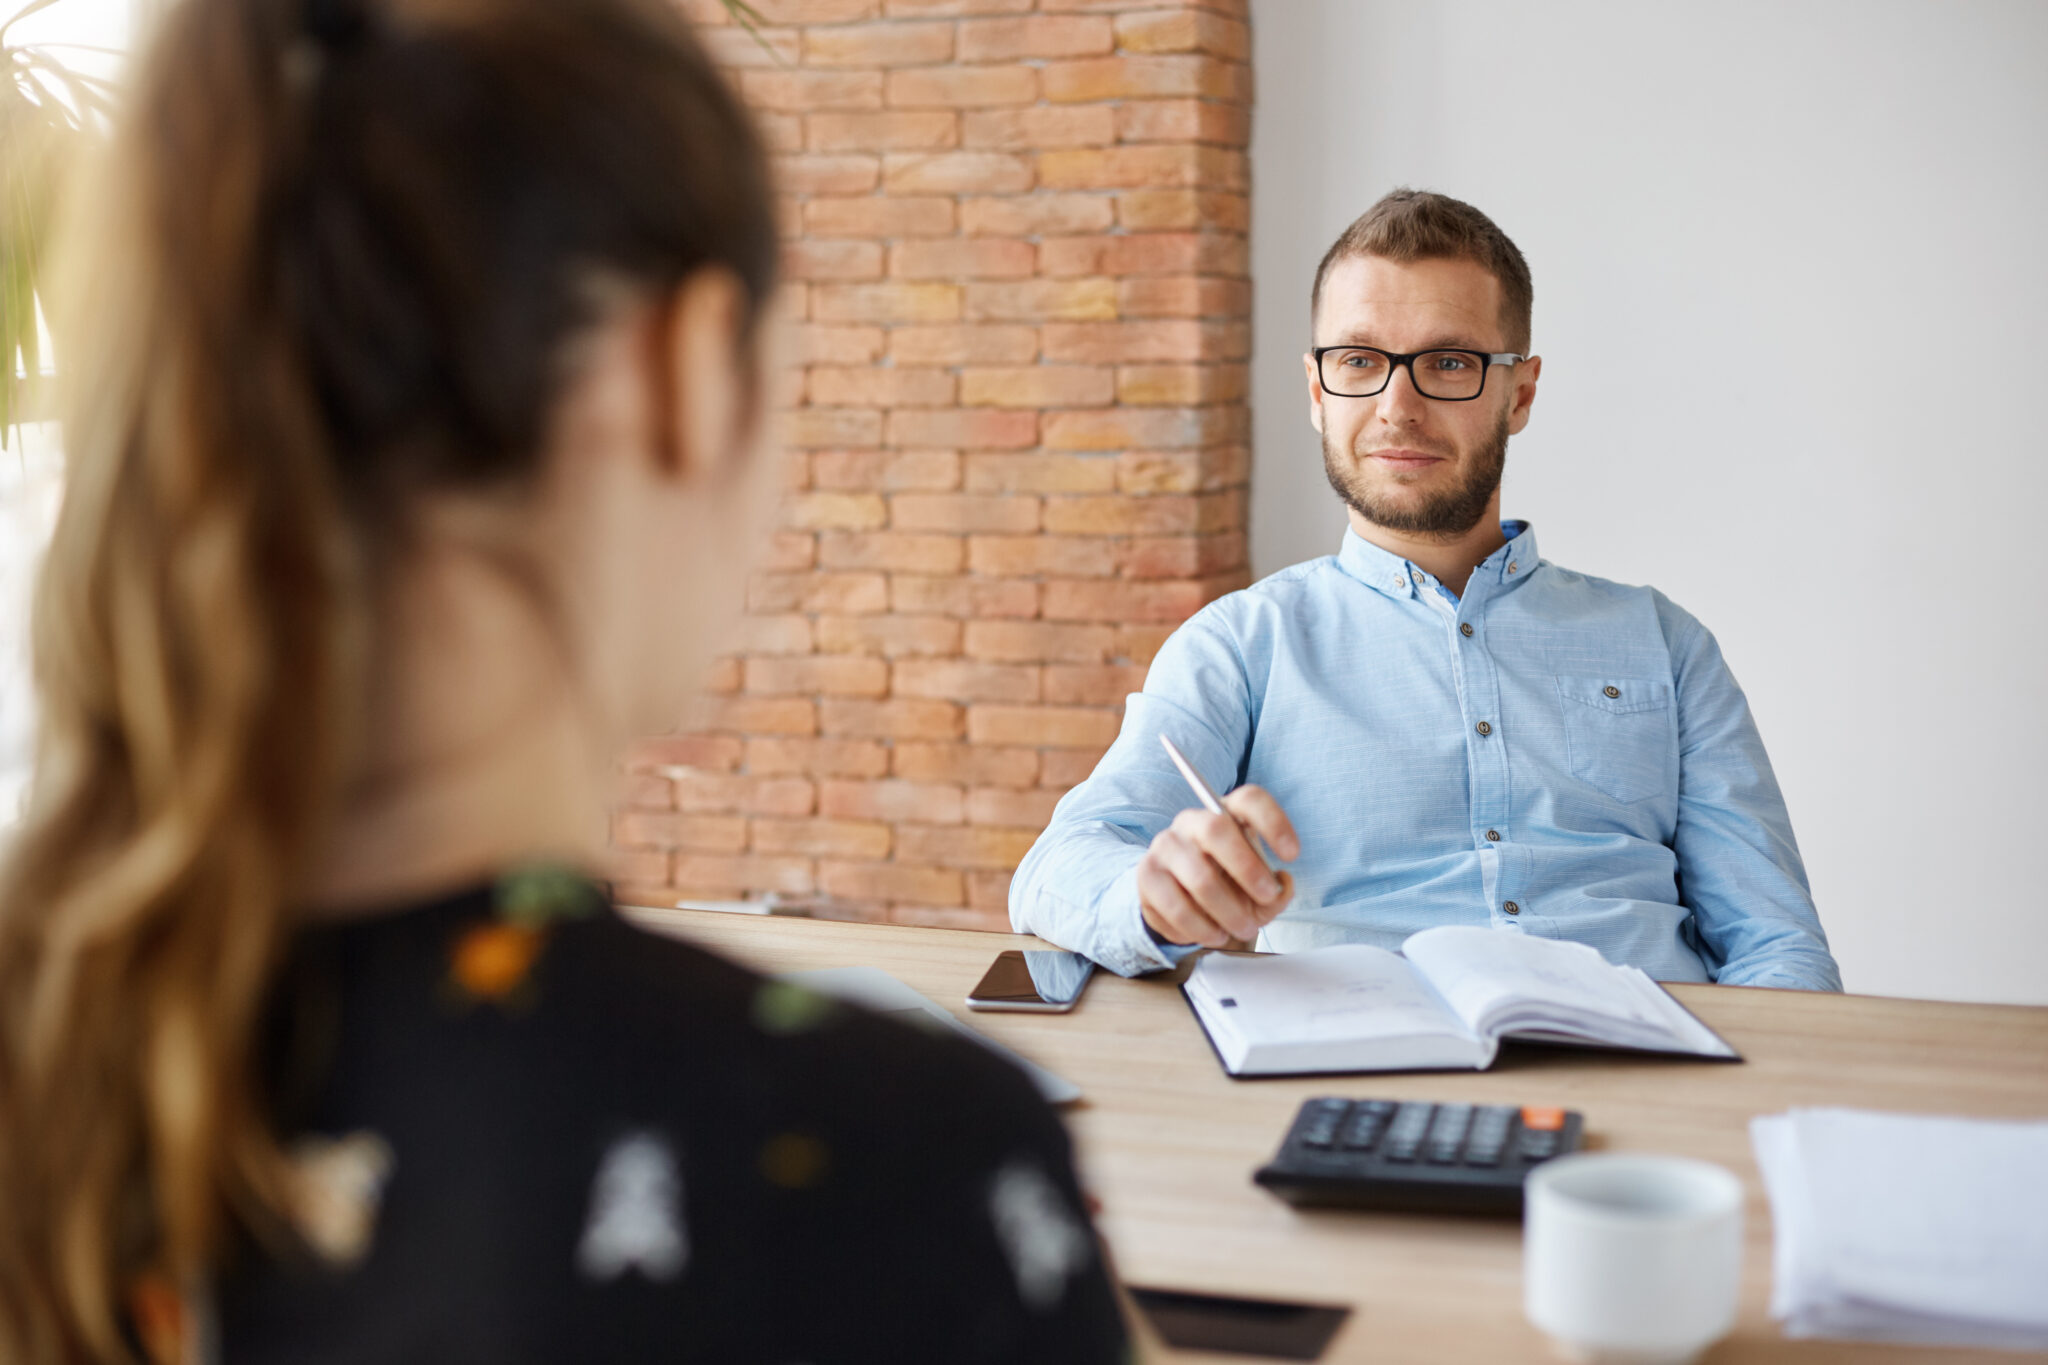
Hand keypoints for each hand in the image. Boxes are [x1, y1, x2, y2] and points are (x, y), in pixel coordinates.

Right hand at [1136, 785, 1300, 948]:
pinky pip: (1176, 906)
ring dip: (1228, 911)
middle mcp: (1193, 822)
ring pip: (1199, 877)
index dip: (1274, 823)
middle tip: (1266, 898)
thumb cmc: (1226, 887)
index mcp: (1226, 814)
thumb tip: (1283, 886)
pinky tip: (1214, 934)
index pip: (1249, 800)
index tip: (1291, 855)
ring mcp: (1165, 846)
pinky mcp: (1147, 876)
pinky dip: (1201, 928)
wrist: (1176, 901)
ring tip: (1242, 929)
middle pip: (1217, 829)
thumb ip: (1277, 891)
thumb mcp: (1258, 890)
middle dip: (1248, 869)